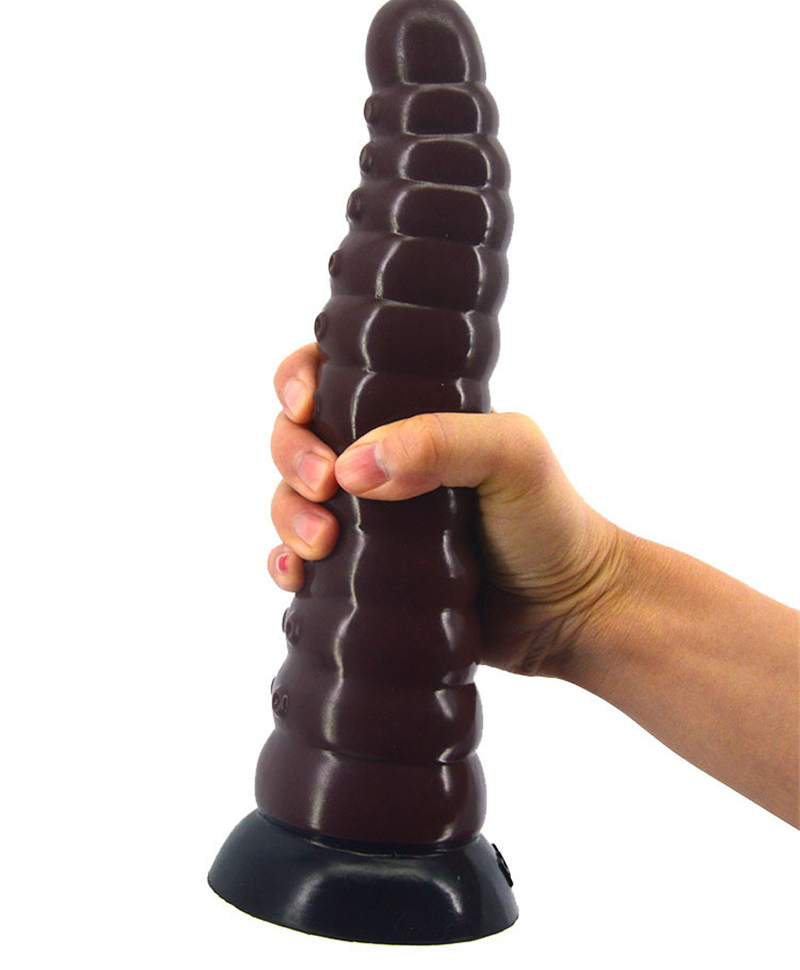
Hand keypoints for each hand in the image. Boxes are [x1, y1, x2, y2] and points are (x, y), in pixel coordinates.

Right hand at [268, 343, 621, 676]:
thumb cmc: (551, 520)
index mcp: (412, 414)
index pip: (335, 374)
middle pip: (299, 435)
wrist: (567, 612)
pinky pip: (300, 560)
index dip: (299, 379)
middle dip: (292, 454)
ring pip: (292, 497)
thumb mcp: (514, 456)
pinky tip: (295, 574)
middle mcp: (381, 459)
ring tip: (320, 543)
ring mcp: (367, 517)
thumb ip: (443, 442)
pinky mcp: (361, 572)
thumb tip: (355, 466)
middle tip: (322, 486)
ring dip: (287, 513)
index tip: (302, 406)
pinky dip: (285, 562)